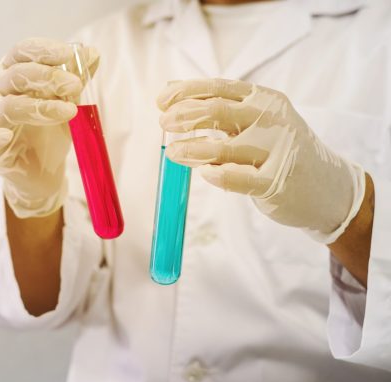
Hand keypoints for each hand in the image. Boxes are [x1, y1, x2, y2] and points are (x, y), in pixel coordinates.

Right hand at [0, 38, 98, 217]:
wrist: (46, 174)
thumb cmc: (50, 134)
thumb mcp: (68, 103)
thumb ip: (76, 79)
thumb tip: (92, 52)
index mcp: (14, 77)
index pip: (20, 53)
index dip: (42, 50)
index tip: (69, 53)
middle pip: (14, 76)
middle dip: (47, 76)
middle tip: (75, 85)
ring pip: (7, 107)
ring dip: (39, 106)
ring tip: (69, 111)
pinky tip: (5, 136)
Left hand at [157, 79, 364, 242]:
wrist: (326, 186)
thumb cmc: (280, 151)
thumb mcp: (256, 121)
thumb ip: (219, 107)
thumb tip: (172, 88)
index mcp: (264, 100)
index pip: (219, 88)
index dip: (186, 92)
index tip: (161, 100)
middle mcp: (270, 121)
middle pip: (217, 111)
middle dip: (185, 116)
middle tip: (164, 123)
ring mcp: (274, 151)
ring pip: (222, 148)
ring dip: (191, 148)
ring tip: (172, 151)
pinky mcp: (274, 183)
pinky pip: (237, 178)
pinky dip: (216, 174)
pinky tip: (203, 173)